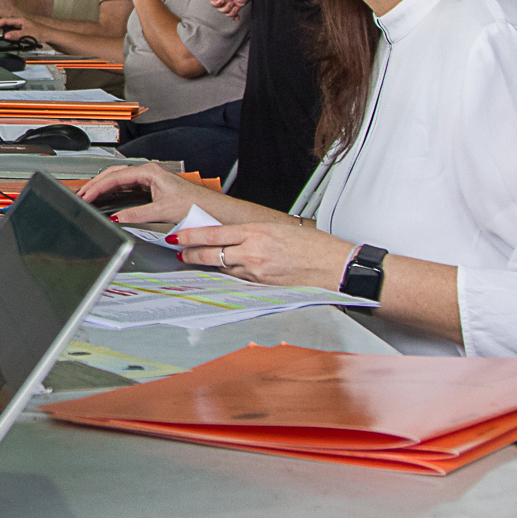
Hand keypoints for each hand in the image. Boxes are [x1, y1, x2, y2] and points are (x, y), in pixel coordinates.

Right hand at [0, 16, 42, 44]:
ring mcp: (22, 26)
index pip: (5, 20)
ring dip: (2, 30)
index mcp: (20, 20)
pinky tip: (6, 37)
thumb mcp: (27, 34)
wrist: (50, 35)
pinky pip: (13, 30)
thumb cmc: (41, 33)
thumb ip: (16, 35)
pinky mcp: (24, 30)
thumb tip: (6, 35)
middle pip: (6, 22)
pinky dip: (8, 33)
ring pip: (9, 27)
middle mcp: (20, 21)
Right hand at [76, 162, 215, 225]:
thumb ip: (138, 214)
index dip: (97, 187)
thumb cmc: (195, 205)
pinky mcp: (150, 189)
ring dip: (102, 188)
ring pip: (118, 180)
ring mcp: (149, 180)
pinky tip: (104, 200)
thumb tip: (117, 217)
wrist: (213, 211)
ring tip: (87, 197)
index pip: (115, 177)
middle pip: (113, 175)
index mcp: (149, 172)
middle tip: (79, 195)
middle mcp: (148, 173)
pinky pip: (125, 188)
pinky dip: (111, 193)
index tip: (85, 196)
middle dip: (94, 185)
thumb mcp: (163, 211)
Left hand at [172, 220, 354, 290]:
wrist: (338, 268)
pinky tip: (224, 273)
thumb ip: (255, 233)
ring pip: (223, 267)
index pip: (214, 233)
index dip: (192, 235)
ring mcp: (257, 272)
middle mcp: (254, 252)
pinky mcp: (263, 287)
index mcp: (258, 232)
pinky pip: (239, 280)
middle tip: (179, 252)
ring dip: (209, 265)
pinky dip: (229, 275)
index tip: (178, 236)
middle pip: (211, 253)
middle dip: (191, 253)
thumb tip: (235, 235)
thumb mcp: (281, 229)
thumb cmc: (317, 247)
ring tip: (196, 262)